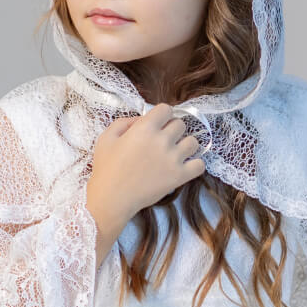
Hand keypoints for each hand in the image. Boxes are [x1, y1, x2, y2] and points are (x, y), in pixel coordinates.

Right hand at [87, 102, 205, 223]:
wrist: (111, 198)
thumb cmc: (106, 168)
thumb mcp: (106, 137)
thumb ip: (124, 122)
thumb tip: (142, 119)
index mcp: (145, 128)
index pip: (166, 109)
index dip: (162, 115)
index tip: (157, 125)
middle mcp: (162, 140)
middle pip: (180, 124)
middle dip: (172, 130)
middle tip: (163, 141)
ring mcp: (173, 158)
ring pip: (193, 142)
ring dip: (185, 146)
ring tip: (175, 154)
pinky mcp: (179, 176)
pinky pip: (200, 165)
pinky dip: (195, 165)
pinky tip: (184, 167)